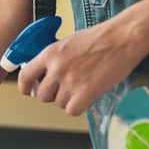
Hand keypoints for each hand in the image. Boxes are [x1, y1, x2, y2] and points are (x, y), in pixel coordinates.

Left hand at [17, 18, 148, 115]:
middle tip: (64, 89)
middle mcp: (56, 69)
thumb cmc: (100, 37)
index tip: (28, 91)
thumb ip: (55, 57)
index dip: (25, 87)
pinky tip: (86, 97)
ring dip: (67, 100)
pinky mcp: (86, 93)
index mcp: (49, 53)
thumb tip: (47, 71)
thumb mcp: (69, 41)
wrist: (123, 38)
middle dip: (51, 95)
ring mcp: (70, 82)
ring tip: (81, 88)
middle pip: (42, 95)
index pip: (25, 76)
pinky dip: (78, 107)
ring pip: (58, 103)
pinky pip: (72, 110)